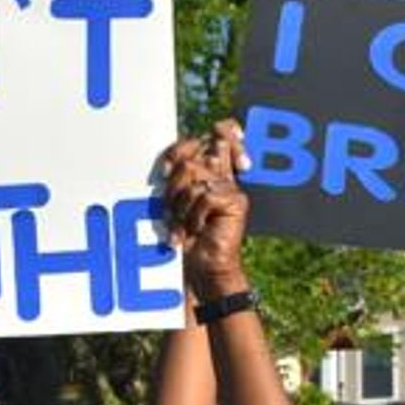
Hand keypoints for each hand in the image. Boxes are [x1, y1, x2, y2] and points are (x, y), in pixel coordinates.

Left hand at [161, 120, 251, 300]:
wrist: (202, 270)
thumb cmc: (185, 239)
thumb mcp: (174, 205)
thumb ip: (178, 181)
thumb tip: (171, 164)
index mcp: (210, 171)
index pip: (211, 134)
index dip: (188, 144)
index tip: (167, 169)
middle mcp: (222, 174)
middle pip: (195, 151)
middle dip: (174, 182)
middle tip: (172, 207)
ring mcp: (231, 187)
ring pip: (195, 172)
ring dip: (180, 203)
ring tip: (182, 224)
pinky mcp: (237, 201)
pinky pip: (205, 195)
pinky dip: (193, 217)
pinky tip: (195, 231)